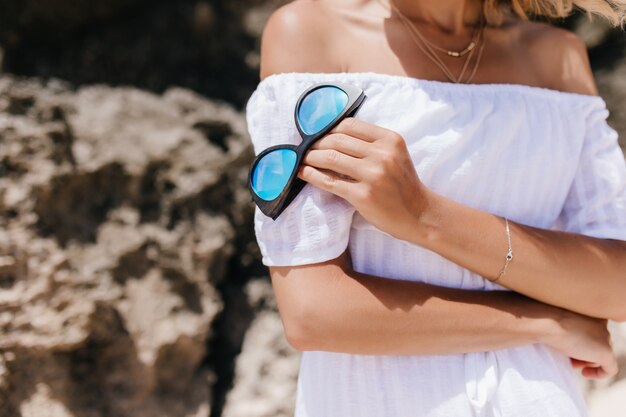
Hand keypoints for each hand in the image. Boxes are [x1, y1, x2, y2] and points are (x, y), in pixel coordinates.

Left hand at [297, 117, 431, 241]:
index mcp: (390, 139)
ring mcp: (373, 175)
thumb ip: (370, 143)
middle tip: (304, 149)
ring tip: (301, 160)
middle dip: (315, 143)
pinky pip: (330, 182)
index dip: (328, 128)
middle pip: (337, 140)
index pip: (349, 124)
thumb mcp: (394, 155)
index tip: (317, 134)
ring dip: (310, 158)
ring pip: (330, 158)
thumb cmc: (401, 185)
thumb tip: (331, 135)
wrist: (418, 215)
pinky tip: (304, 173)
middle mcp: (383, 155)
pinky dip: (312, 176)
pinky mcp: (363, 196)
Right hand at [546, 309, 616, 378]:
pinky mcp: (606, 353)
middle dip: (583, 353)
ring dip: (585, 361)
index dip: (580, 342)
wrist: (547, 322)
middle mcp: (603, 323)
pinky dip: (598, 373)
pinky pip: (609, 369)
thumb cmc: (547, 320)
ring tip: (570, 360)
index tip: (568, 347)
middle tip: (567, 356)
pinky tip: (585, 373)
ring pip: (601, 355)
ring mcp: (606, 337)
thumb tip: (570, 345)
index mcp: (592, 312)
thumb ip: (570, 329)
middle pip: (597, 344)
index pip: (592, 331)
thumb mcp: (559, 322)